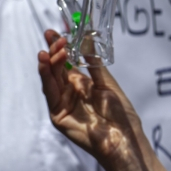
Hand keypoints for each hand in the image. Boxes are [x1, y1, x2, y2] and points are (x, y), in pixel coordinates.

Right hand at [37, 30, 141, 166]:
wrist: (125, 138)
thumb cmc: (122, 115)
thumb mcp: (108, 85)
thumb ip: (95, 65)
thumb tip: (87, 41)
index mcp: (83, 85)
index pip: (66, 63)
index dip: (61, 47)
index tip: (56, 31)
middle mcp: (70, 93)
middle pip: (56, 69)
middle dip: (53, 51)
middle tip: (52, 35)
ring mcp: (63, 104)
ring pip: (50, 80)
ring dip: (47, 63)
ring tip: (47, 48)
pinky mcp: (59, 116)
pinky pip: (50, 94)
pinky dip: (46, 78)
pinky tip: (45, 64)